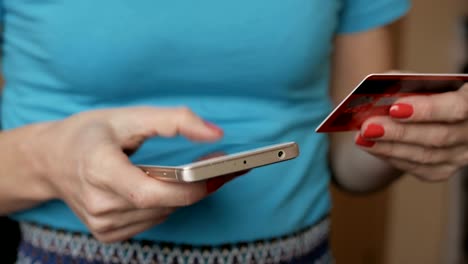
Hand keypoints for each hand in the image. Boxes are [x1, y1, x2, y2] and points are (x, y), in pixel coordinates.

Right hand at [26, 106, 229, 241]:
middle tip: (226, 167)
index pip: (151, 192)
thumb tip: (216, 134)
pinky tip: (165, 187)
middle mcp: (98, 203)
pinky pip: (152, 220)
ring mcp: (102, 224)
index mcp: (98, 170)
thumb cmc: (88, 134)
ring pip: (163, 213)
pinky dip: (166, 204)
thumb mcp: (129, 116)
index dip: (190, 187)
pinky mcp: (107, 233)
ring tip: (199, 173)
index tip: (222, 171)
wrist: (50, 161)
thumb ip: (175, 120)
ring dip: (185, 195)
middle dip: (198, 186)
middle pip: (164, 204)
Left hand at [355, 83, 467, 180]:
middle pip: (438, 136)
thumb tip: (379, 92)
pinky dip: (392, 157)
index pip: (457, 107)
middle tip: (368, 126)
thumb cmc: (427, 90)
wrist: (432, 113)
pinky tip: (372, 147)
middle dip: (399, 132)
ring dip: (389, 148)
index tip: (395, 108)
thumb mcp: (422, 81)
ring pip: (426, 157)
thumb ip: (406, 83)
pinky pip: (418, 168)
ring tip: (362, 137)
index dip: (427, 109)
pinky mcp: (445, 169)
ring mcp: (462, 154)